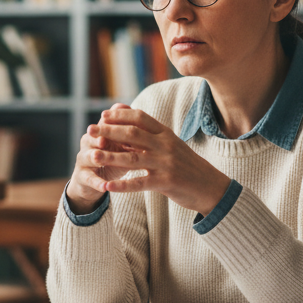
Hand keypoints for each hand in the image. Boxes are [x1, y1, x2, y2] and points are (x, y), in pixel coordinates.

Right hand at [66, 103, 135, 213]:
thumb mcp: (121, 145)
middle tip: (105, 139)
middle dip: (100, 136)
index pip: (106, 123)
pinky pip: (90, 179)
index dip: (114, 122)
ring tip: (99, 159)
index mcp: (100, 132)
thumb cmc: (112, 159)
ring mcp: (84, 159)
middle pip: (93, 137)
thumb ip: (129, 132)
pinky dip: (97, 183)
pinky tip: (105, 187)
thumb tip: (141, 116)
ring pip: (88, 156)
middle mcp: (89, 142)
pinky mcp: (82, 177)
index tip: (127, 123)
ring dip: (94, 157)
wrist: (93, 180)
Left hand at [69, 105, 230, 216]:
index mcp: (166, 134)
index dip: (121, 115)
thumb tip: (129, 119)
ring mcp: (166, 164)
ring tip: (92, 155)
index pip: (141, 118)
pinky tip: (107, 186)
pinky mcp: (166, 182)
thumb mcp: (172, 144)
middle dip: (109, 131)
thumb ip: (152, 133)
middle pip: (133, 134)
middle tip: (90, 130)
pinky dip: (122, 185)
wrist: (212, 187)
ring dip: (110, 156)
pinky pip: (139, 183)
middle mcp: (165, 145)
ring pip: (133, 158)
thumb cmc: (187, 165)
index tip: (103, 114)